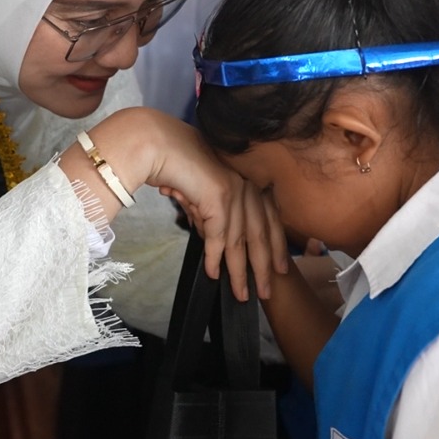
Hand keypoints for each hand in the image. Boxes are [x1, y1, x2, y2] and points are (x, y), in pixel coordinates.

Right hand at [152, 138, 288, 302]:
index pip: (270, 219)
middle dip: (264, 267)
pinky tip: (212, 273)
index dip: (277, 246)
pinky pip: (218, 237)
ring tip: (240, 293)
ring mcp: (235, 190)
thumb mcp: (202, 192)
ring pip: (240, 241)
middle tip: (267, 292)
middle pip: (261, 234)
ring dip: (239, 271)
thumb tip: (214, 242)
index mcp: (249, 180)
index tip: (281, 269)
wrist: (157, 145)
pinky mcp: (219, 198)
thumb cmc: (176, 165)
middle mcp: (247, 184)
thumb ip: (212, 215)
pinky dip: (214, 258)